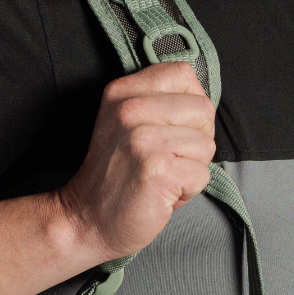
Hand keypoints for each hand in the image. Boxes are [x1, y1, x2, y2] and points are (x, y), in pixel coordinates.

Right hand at [56, 63, 215, 258]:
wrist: (86, 220)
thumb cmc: (117, 175)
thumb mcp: (126, 123)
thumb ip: (158, 101)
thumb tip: (201, 95)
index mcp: (122, 92)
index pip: (183, 74)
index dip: (188, 105)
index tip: (168, 129)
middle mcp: (130, 110)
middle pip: (203, 109)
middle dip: (195, 140)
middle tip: (164, 159)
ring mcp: (143, 139)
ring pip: (207, 144)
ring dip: (192, 167)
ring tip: (161, 176)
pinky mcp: (158, 169)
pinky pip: (202, 174)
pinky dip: (189, 190)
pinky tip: (162, 193)